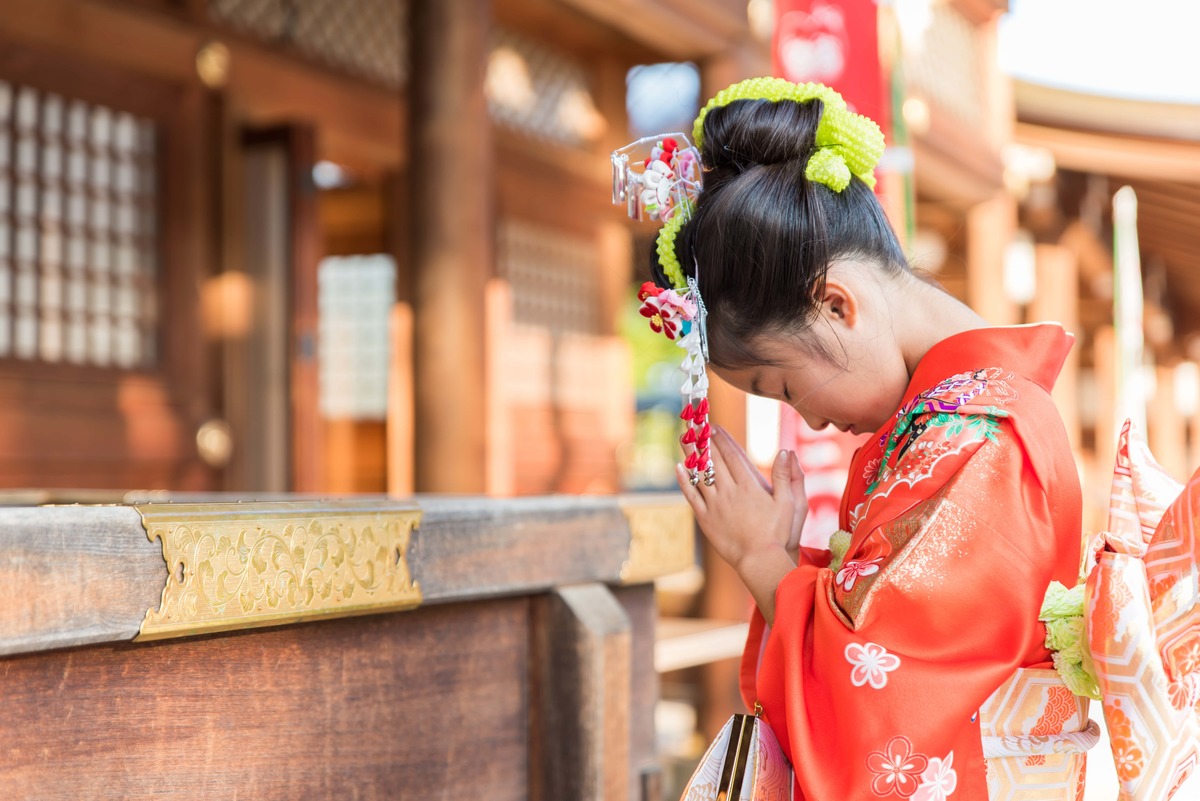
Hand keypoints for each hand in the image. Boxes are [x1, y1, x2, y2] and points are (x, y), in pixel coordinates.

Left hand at [676, 427, 808, 622]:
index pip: (732, 455)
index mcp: (749, 486)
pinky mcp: (706, 519)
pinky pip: (692, 496)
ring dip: (690, 454)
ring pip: (699, 474)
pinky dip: (684, 480)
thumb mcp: (791, 503)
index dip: (722, 439)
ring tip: (683, 437)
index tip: (713, 426)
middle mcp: (729, 492)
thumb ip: (788, 476)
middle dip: (704, 440)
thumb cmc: (779, 533)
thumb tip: (785, 451)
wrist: (760, 561)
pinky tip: (679, 467)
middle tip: (694, 423)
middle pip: (713, 460)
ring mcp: (715, 505)